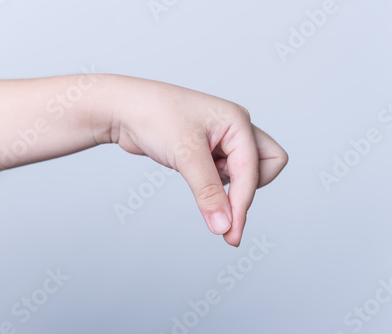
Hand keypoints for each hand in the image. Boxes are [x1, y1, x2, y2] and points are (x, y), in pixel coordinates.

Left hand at [93, 74, 287, 246]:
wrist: (125, 109)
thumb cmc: (154, 115)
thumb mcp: (185, 155)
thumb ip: (208, 192)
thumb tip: (224, 226)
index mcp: (237, 121)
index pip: (254, 171)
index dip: (242, 203)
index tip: (230, 233)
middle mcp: (235, 129)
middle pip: (266, 167)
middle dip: (247, 190)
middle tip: (222, 209)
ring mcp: (223, 140)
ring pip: (245, 174)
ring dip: (227, 186)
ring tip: (193, 174)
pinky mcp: (209, 151)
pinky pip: (225, 175)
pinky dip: (215, 185)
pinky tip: (192, 175)